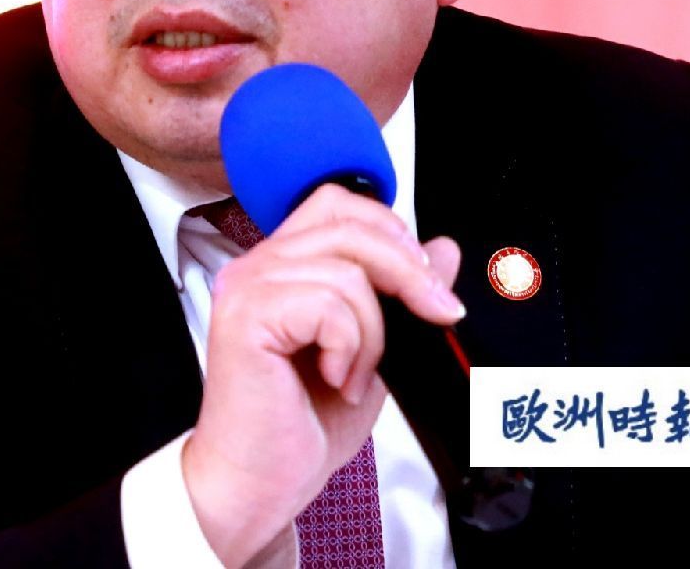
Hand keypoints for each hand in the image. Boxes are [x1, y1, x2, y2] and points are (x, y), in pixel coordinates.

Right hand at [180, 185, 461, 565]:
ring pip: (348, 271)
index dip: (390, 231)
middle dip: (409, 273)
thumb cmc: (298, 426)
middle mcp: (256, 266)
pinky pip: (329, 304)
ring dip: (373, 333)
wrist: (258, 483)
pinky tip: (334, 379)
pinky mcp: (246, 316)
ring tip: (353, 375)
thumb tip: (443, 249)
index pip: (338, 205)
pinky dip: (350, 347)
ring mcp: (247, 287)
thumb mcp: (371, 352)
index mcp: (281, 266)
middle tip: (433, 317)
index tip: (427, 283)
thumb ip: (401, 298)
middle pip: (350, 226)